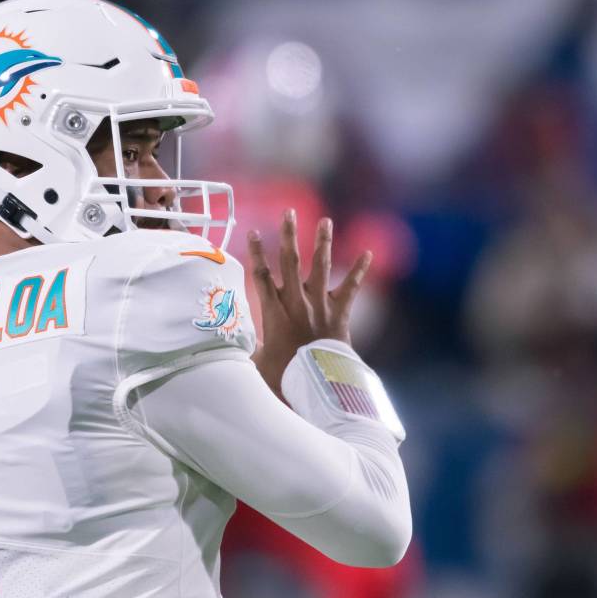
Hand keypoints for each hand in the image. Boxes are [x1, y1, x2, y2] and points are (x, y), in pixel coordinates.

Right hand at [248, 210, 371, 397]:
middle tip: (288, 213)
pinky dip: (359, 270)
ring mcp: (319, 305)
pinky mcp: (339, 313)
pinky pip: (351, 288)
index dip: (257, 253)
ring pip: (320, 267)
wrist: (320, 385)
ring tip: (326, 221)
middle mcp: (296, 302)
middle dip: (289, 235)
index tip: (253, 231)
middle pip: (290, 262)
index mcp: (274, 312)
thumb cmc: (286, 376)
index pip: (262, 275)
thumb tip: (228, 350)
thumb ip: (247, 351)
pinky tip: (368, 253)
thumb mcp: (259, 364)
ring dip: (323, 242)